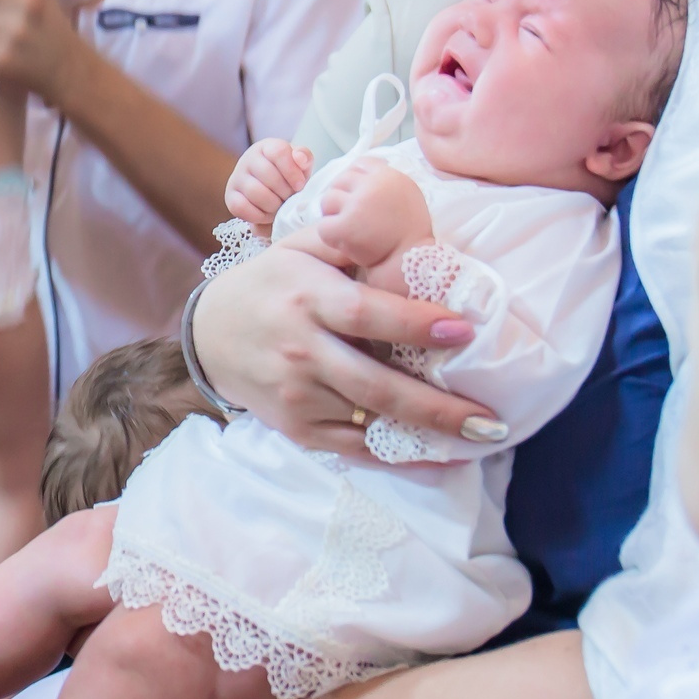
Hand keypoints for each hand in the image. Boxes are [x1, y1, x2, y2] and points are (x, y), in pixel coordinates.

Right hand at [190, 240, 496, 456]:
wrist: (208, 335)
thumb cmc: (268, 284)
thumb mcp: (298, 248)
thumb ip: (348, 241)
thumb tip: (407, 241)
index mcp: (307, 298)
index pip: (366, 314)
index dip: (414, 324)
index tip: (463, 330)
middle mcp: (302, 350)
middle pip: (375, 383)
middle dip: (436, 406)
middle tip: (490, 419)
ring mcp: (298, 395)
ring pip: (370, 417)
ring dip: (427, 433)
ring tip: (480, 438)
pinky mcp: (296, 427)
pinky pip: (354, 446)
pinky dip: (396, 456)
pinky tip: (438, 457)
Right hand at [227, 138, 312, 234]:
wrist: (274, 193)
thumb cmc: (289, 177)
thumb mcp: (301, 165)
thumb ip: (304, 158)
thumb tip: (299, 158)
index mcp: (266, 147)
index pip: (278, 152)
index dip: (292, 171)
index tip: (300, 186)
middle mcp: (248, 159)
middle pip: (268, 175)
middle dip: (285, 192)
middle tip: (290, 199)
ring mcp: (236, 178)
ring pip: (255, 192)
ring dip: (273, 205)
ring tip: (280, 207)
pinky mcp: (230, 197)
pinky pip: (241, 207)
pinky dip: (258, 215)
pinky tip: (267, 214)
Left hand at [314, 162, 432, 273]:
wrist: (412, 261)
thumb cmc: (410, 231)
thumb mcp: (408, 194)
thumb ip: (386, 180)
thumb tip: (359, 168)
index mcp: (389, 176)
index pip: (359, 164)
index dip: (354, 180)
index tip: (358, 196)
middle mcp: (372, 186)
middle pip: (340, 180)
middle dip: (342, 197)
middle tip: (349, 216)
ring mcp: (357, 206)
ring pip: (327, 200)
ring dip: (333, 214)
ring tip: (347, 229)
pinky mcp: (345, 227)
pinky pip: (323, 225)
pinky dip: (330, 235)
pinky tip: (343, 242)